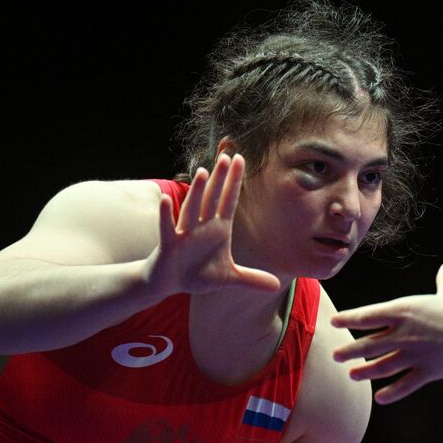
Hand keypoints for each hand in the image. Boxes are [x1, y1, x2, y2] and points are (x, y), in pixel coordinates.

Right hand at [144, 154, 279, 296]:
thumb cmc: (197, 274)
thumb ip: (251, 279)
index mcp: (218, 229)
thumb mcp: (228, 278)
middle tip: (227, 156)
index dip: (234, 182)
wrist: (169, 283)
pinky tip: (166, 200)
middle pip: (212, 198)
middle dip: (220, 179)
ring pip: (192, 209)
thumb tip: (276, 286)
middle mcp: (202, 226)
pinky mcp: (168, 245)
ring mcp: (184, 233)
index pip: (229, 201)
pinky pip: (167, 228)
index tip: (240, 159)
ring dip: (197, 192)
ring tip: (203, 172)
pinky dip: (167, 215)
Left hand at [331, 262, 442, 402]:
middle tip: (335, 356)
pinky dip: (391, 392)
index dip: (349, 319)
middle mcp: (402, 334)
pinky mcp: (425, 372)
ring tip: (352, 375)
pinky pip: (404, 385)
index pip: (368, 316)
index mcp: (403, 311)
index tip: (335, 322)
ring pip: (381, 366)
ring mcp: (411, 355)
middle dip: (350, 350)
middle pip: (368, 344)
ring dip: (365, 371)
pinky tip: (380, 398)